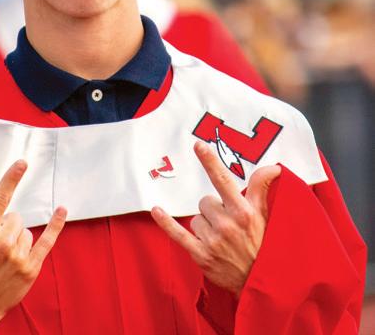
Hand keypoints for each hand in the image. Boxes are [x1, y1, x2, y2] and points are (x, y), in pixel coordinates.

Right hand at [0, 160, 66, 334]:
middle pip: (15, 217)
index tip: (22, 162)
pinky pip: (48, 241)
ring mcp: (19, 258)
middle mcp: (3, 244)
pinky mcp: (31, 269)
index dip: (11, 179)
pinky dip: (56, 225)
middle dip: (5, 225)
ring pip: (26, 230)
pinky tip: (62, 210)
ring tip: (2, 255)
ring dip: (17, 238)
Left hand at [151, 141, 279, 295]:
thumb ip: (263, 188)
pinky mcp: (201, 255)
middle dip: (214, 209)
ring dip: (205, 225)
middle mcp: (227, 224)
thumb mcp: (266, 216)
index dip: (210, 161)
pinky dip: (166, 223)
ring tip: (222, 239)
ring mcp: (213, 240)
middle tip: (229, 225)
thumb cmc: (264, 246)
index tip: (199, 145)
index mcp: (243, 211)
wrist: (261, 285)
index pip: (223, 180)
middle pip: (205, 201)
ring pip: (195, 218)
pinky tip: (156, 210)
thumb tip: (273, 167)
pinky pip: (178, 234)